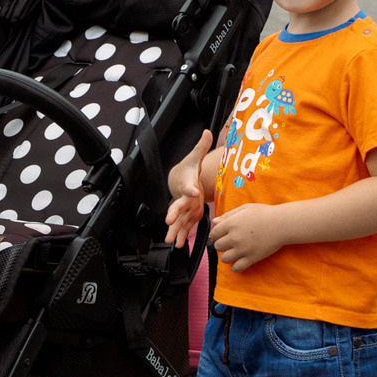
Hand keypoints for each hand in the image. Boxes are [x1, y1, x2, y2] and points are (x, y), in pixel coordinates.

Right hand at [164, 130, 213, 247]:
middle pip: (178, 206)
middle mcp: (184, 197)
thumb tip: (207, 131)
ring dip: (175, 230)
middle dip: (173, 213)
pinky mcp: (188, 214)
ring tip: (171, 240)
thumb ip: (202, 146)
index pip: (189, 186)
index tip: (193, 192)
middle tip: (169, 221)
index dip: (190, 189)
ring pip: (179, 220)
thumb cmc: (188, 169)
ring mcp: (185, 207)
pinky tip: (179, 245)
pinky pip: (184, 226)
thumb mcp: (196, 157)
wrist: (179, 178)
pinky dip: (181, 235)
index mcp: (188, 184)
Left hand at [209, 202, 289, 271]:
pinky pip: (236, 268)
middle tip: (230, 243)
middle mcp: (234, 237)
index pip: (213, 234)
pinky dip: (236, 266)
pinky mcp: (251, 258)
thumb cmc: (264, 213)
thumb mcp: (244, 209)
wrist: (282, 224)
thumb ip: (228, 215)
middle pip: (217, 246)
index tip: (221, 235)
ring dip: (228, 256)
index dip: (216, 235)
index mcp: (231, 224)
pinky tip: (240, 260)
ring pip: (224, 259)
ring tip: (235, 252)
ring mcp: (242, 249)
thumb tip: (214, 222)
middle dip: (222, 245)